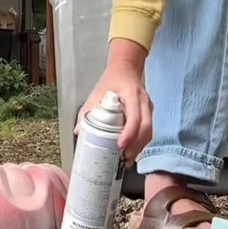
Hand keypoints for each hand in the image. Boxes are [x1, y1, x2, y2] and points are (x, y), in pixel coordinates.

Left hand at [75, 39, 152, 161]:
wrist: (125, 69)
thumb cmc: (111, 81)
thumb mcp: (96, 93)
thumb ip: (87, 112)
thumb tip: (78, 131)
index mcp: (132, 95)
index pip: (135, 117)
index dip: (129, 133)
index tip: (120, 145)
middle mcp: (144, 102)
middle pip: (146, 128)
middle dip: (136, 145)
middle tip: (124, 158)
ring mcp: (149, 107)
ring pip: (149, 131)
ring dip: (140, 147)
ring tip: (128, 159)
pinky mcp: (149, 113)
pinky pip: (148, 130)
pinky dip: (141, 142)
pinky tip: (132, 151)